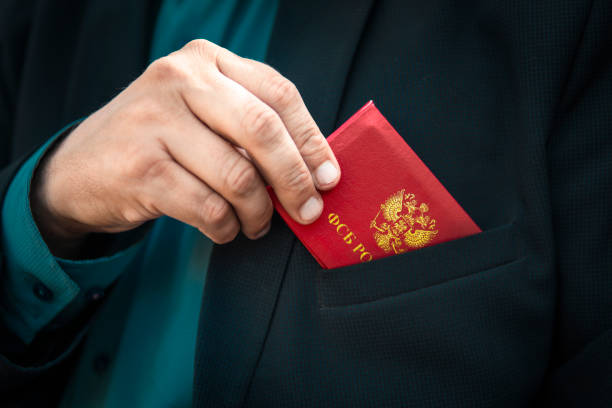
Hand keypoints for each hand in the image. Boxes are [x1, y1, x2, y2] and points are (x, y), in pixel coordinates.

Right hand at [31, 40, 339, 254]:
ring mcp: (154, 121)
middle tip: (308, 210)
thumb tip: (315, 170)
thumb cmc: (161, 141)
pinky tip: (226, 229)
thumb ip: (251, 127)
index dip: (312, 140)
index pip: (279, 94)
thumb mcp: (203, 114)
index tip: (330, 177)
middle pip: (263, 130)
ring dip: (258, 213)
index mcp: (206, 60)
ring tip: (257, 224)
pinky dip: (226, 227)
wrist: (82, 167)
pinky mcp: (140, 167)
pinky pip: (209, 208)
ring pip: (238, 176)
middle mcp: (179, 79)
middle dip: (295, 178)